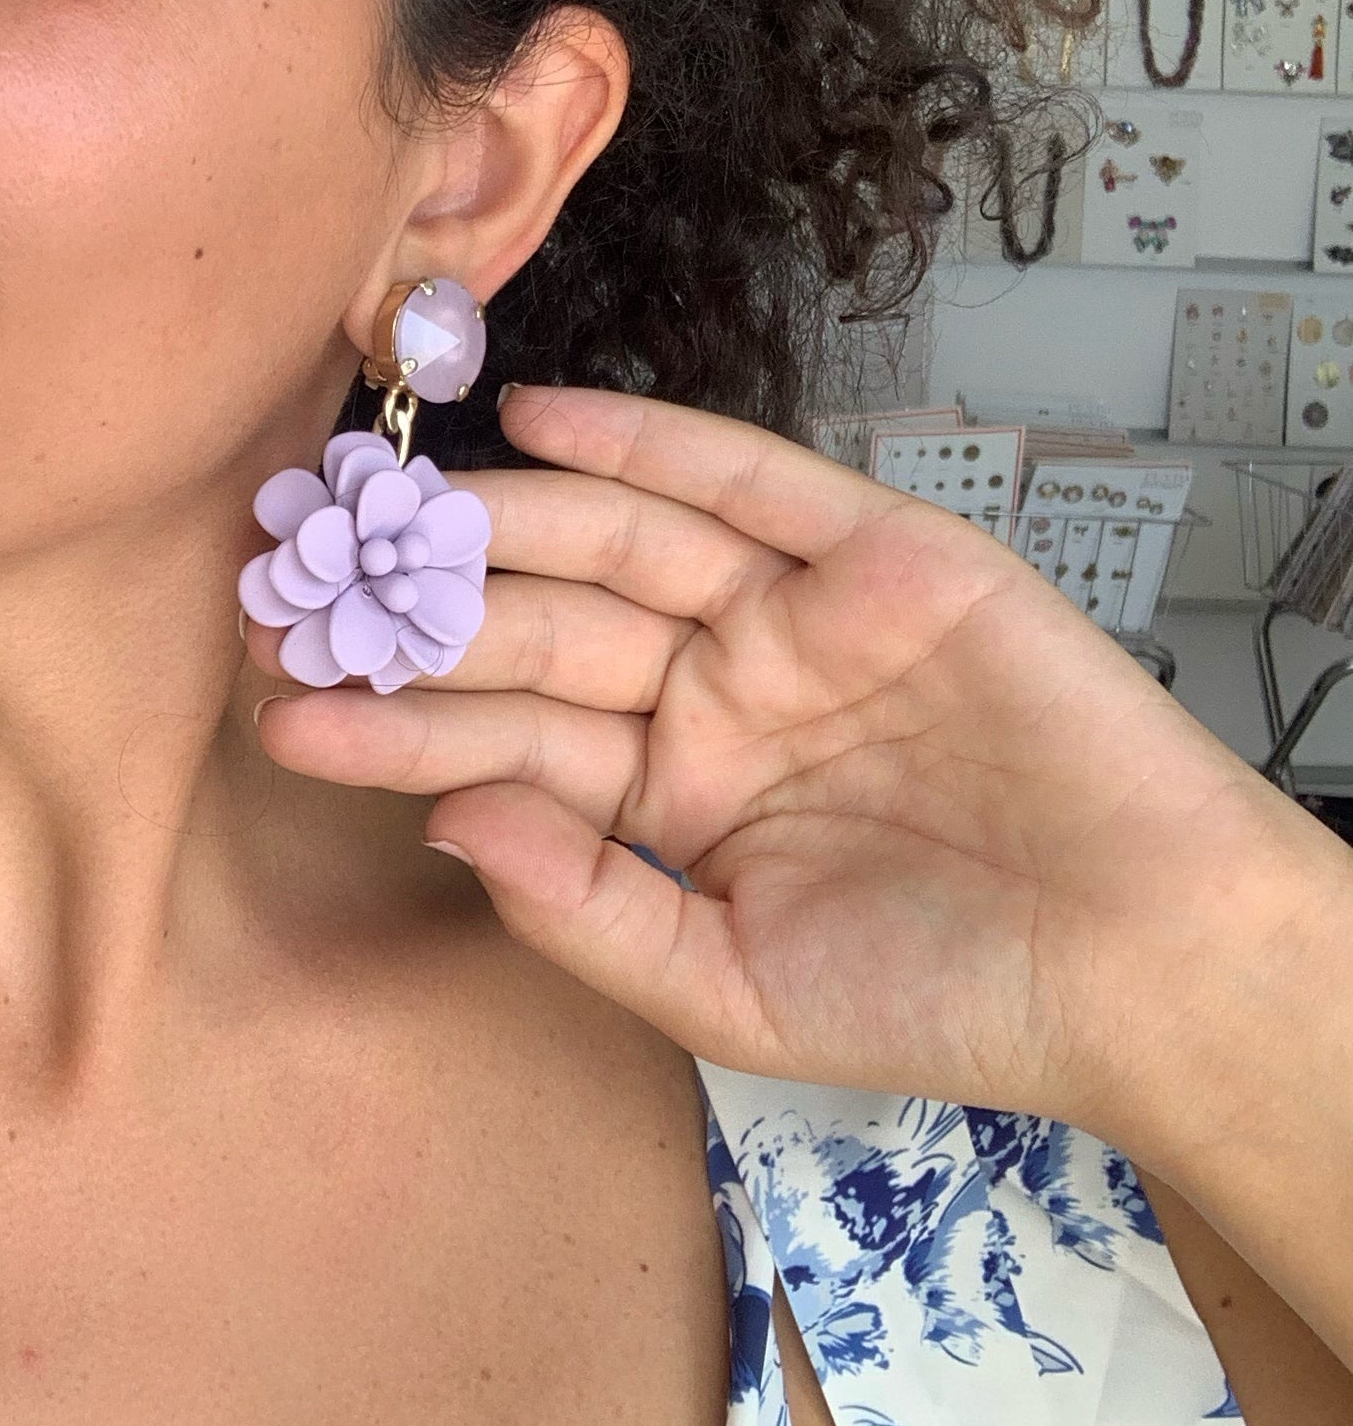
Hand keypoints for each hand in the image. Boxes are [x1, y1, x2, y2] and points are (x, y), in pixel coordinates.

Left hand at [252, 385, 1351, 1161]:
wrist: (1144, 966)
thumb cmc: (951, 999)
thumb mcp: (732, 991)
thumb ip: (585, 909)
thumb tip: (446, 824)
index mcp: (671, 795)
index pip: (505, 744)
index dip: (395, 723)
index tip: (281, 709)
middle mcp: (714, 692)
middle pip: (538, 632)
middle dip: (415, 614)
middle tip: (292, 592)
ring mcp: (791, 618)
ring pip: (616, 547)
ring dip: (497, 526)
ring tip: (383, 518)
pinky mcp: (877, 557)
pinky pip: (743, 483)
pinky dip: (646, 441)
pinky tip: (534, 425)